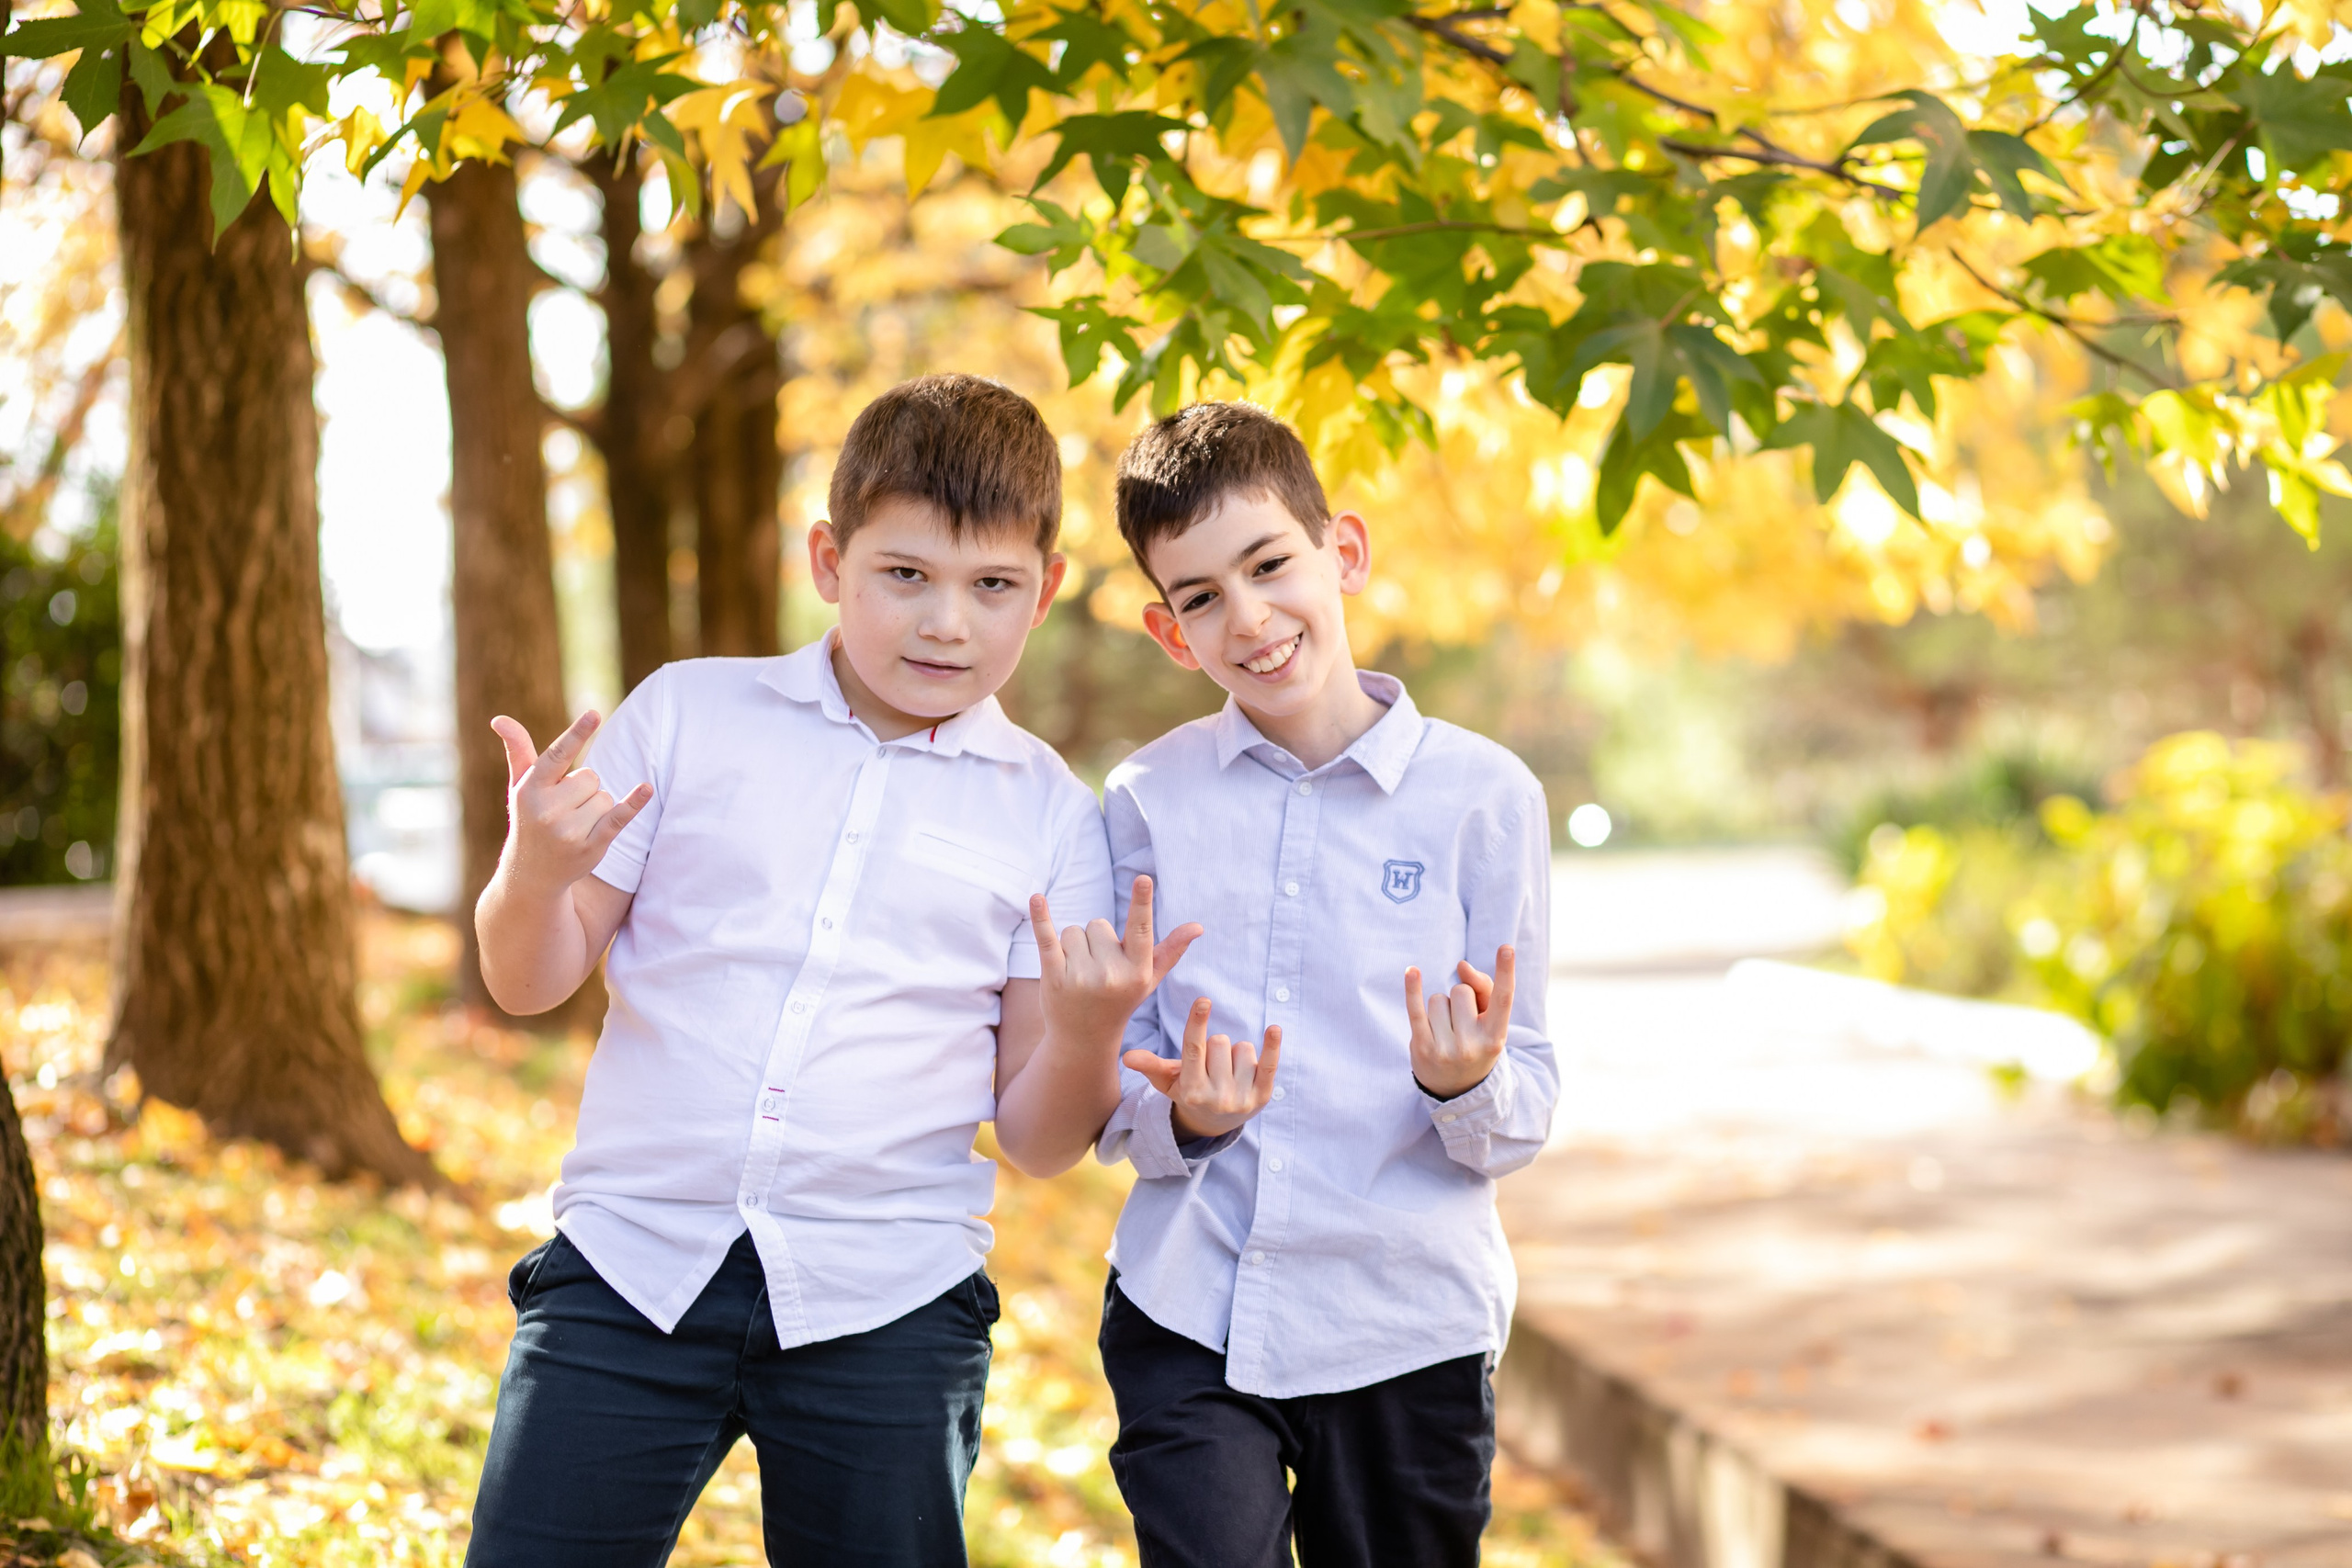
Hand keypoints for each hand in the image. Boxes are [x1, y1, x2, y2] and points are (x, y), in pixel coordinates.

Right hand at [492, 711, 652, 893]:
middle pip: (591, 777)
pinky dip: (634, 803)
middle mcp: (548, 810)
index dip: (577, 734)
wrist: (532, 873)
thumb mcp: (520, 786)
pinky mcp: (591, 845)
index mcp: (531, 789)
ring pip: (605, 796)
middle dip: (584, 789)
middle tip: (564, 809)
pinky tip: (646, 788)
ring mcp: (569, 830)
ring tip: (574, 825)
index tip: (594, 714)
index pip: (557, 755)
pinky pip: (619, 816)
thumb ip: (518, 751)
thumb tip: (499, 719)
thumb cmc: (528, 818)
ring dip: (597, 807)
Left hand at [1030, 874, 1201, 1047]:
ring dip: (1073, 946)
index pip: (1140, 929)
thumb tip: (1198, 926)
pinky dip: (1041, 918)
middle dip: (1096, 941)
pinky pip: (1047, 938)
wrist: (1083, 1039)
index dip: (1141, 901)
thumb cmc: (1120, 1001)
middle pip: (1099, 925)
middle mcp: (1110, 975)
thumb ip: (1171, 951)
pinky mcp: (1054, 976)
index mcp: (1137, 972)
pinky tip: (1036, 899)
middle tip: (1097, 971)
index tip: (1142, 878)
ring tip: (1079, 973)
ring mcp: (1081, 977)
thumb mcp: (1148, 979)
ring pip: (1075, 931)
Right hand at [1123, 997, 1281, 1141]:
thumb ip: (1150, 1066)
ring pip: (1243, 1048)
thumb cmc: (1189, 1091)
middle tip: (1213, 1065)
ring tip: (1230, 1072)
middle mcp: (1216, 1097)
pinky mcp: (1262, 1097)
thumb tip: (1127, 1057)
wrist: (1216, 1124)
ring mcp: (1241, 1098)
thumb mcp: (1168, 1081)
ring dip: (1237, 1054)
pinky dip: (1272, 1046)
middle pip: (1221, 1042)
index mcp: (1191, 1090)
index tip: (1203, 1000)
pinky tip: (1273, 1029)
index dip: (1198, 1022)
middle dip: (1217, 1046)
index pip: (1194, 1049)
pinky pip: (1268, 1065)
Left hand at [1405, 946, 1515, 1099]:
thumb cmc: (1476, 1042)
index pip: (1503, 998)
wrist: (1456, 1088)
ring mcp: (1446, 1048)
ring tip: (1446, 1031)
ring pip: (1438, 998)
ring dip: (1440, 1008)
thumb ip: (1482, 988)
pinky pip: (1415, 1010)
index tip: (1506, 947)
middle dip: (1459, 999)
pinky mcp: (1422, 1047)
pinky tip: (1412, 971)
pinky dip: (1412, 989)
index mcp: (1496, 1036)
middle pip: (1461, 990)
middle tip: (1461, 1024)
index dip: (1505, 972)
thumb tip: (1462, 965)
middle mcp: (1473, 1044)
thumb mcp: (1488, 1022)